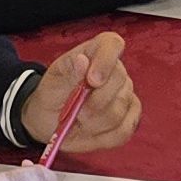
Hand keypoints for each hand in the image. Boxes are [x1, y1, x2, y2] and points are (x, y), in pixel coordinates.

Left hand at [18, 33, 140, 154]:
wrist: (49, 118)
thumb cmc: (52, 94)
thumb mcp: (53, 81)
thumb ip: (69, 72)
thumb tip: (82, 60)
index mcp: (96, 52)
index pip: (112, 44)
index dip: (106, 60)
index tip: (92, 80)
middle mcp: (116, 71)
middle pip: (119, 81)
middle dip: (93, 101)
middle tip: (75, 110)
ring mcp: (126, 94)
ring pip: (119, 110)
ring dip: (93, 122)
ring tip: (78, 120)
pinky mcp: (130, 118)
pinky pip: (123, 130)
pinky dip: (103, 136)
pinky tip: (90, 131)